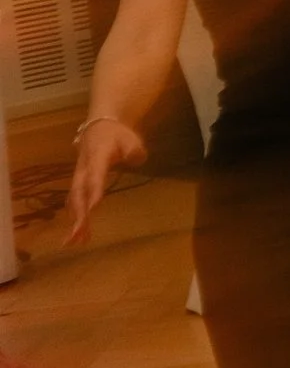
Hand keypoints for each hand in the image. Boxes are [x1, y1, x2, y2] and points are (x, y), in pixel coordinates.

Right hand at [66, 117, 147, 244]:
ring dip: (76, 220)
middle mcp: (84, 169)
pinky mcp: (80, 181)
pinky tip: (80, 232)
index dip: (94, 192)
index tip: (92, 209)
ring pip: (75, 200)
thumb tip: (136, 158)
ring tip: (77, 241)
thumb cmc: (117, 134)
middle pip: (79, 194)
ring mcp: (79, 176)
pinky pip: (76, 200)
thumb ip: (134, 150)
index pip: (95, 176)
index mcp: (96, 157)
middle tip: (77, 237)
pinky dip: (77, 215)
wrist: (100, 125)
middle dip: (78, 216)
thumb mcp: (130, 139)